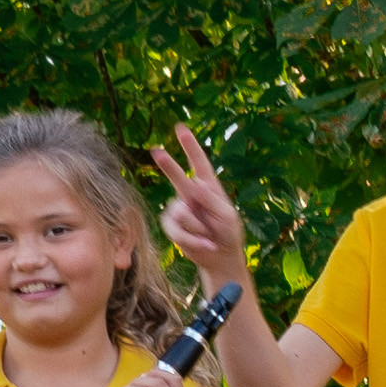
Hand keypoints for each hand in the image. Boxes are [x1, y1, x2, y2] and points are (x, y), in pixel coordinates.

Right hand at [156, 130, 257, 295]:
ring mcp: (180, 209)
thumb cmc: (229, 233)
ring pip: (180, 213)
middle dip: (168, 165)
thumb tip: (195, 184)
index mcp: (209, 188)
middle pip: (177, 177)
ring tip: (209, 236)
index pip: (199, 164)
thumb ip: (212, 200)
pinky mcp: (172, 225)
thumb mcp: (228, 215)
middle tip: (156, 151)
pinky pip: (175, 229)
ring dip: (197, 228)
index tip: (181, 129)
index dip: (190, 146)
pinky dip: (190, 239)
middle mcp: (192, 195)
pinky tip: (203, 244)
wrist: (220, 257)